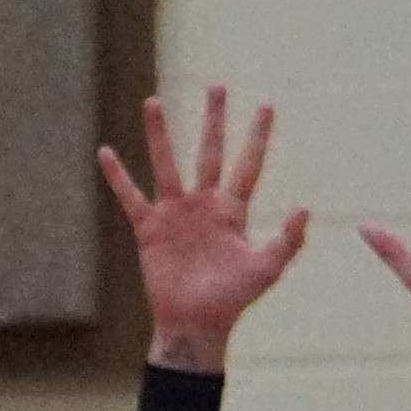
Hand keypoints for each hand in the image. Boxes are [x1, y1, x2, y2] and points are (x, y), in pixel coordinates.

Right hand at [97, 88, 307, 371]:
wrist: (196, 324)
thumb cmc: (233, 300)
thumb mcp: (267, 269)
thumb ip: (287, 239)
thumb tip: (304, 207)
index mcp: (233, 211)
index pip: (248, 165)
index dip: (257, 137)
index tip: (266, 106)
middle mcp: (204, 205)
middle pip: (209, 152)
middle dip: (213, 120)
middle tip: (216, 87)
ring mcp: (175, 214)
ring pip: (167, 164)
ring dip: (160, 134)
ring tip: (153, 101)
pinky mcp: (150, 230)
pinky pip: (131, 197)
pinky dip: (118, 177)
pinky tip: (106, 152)